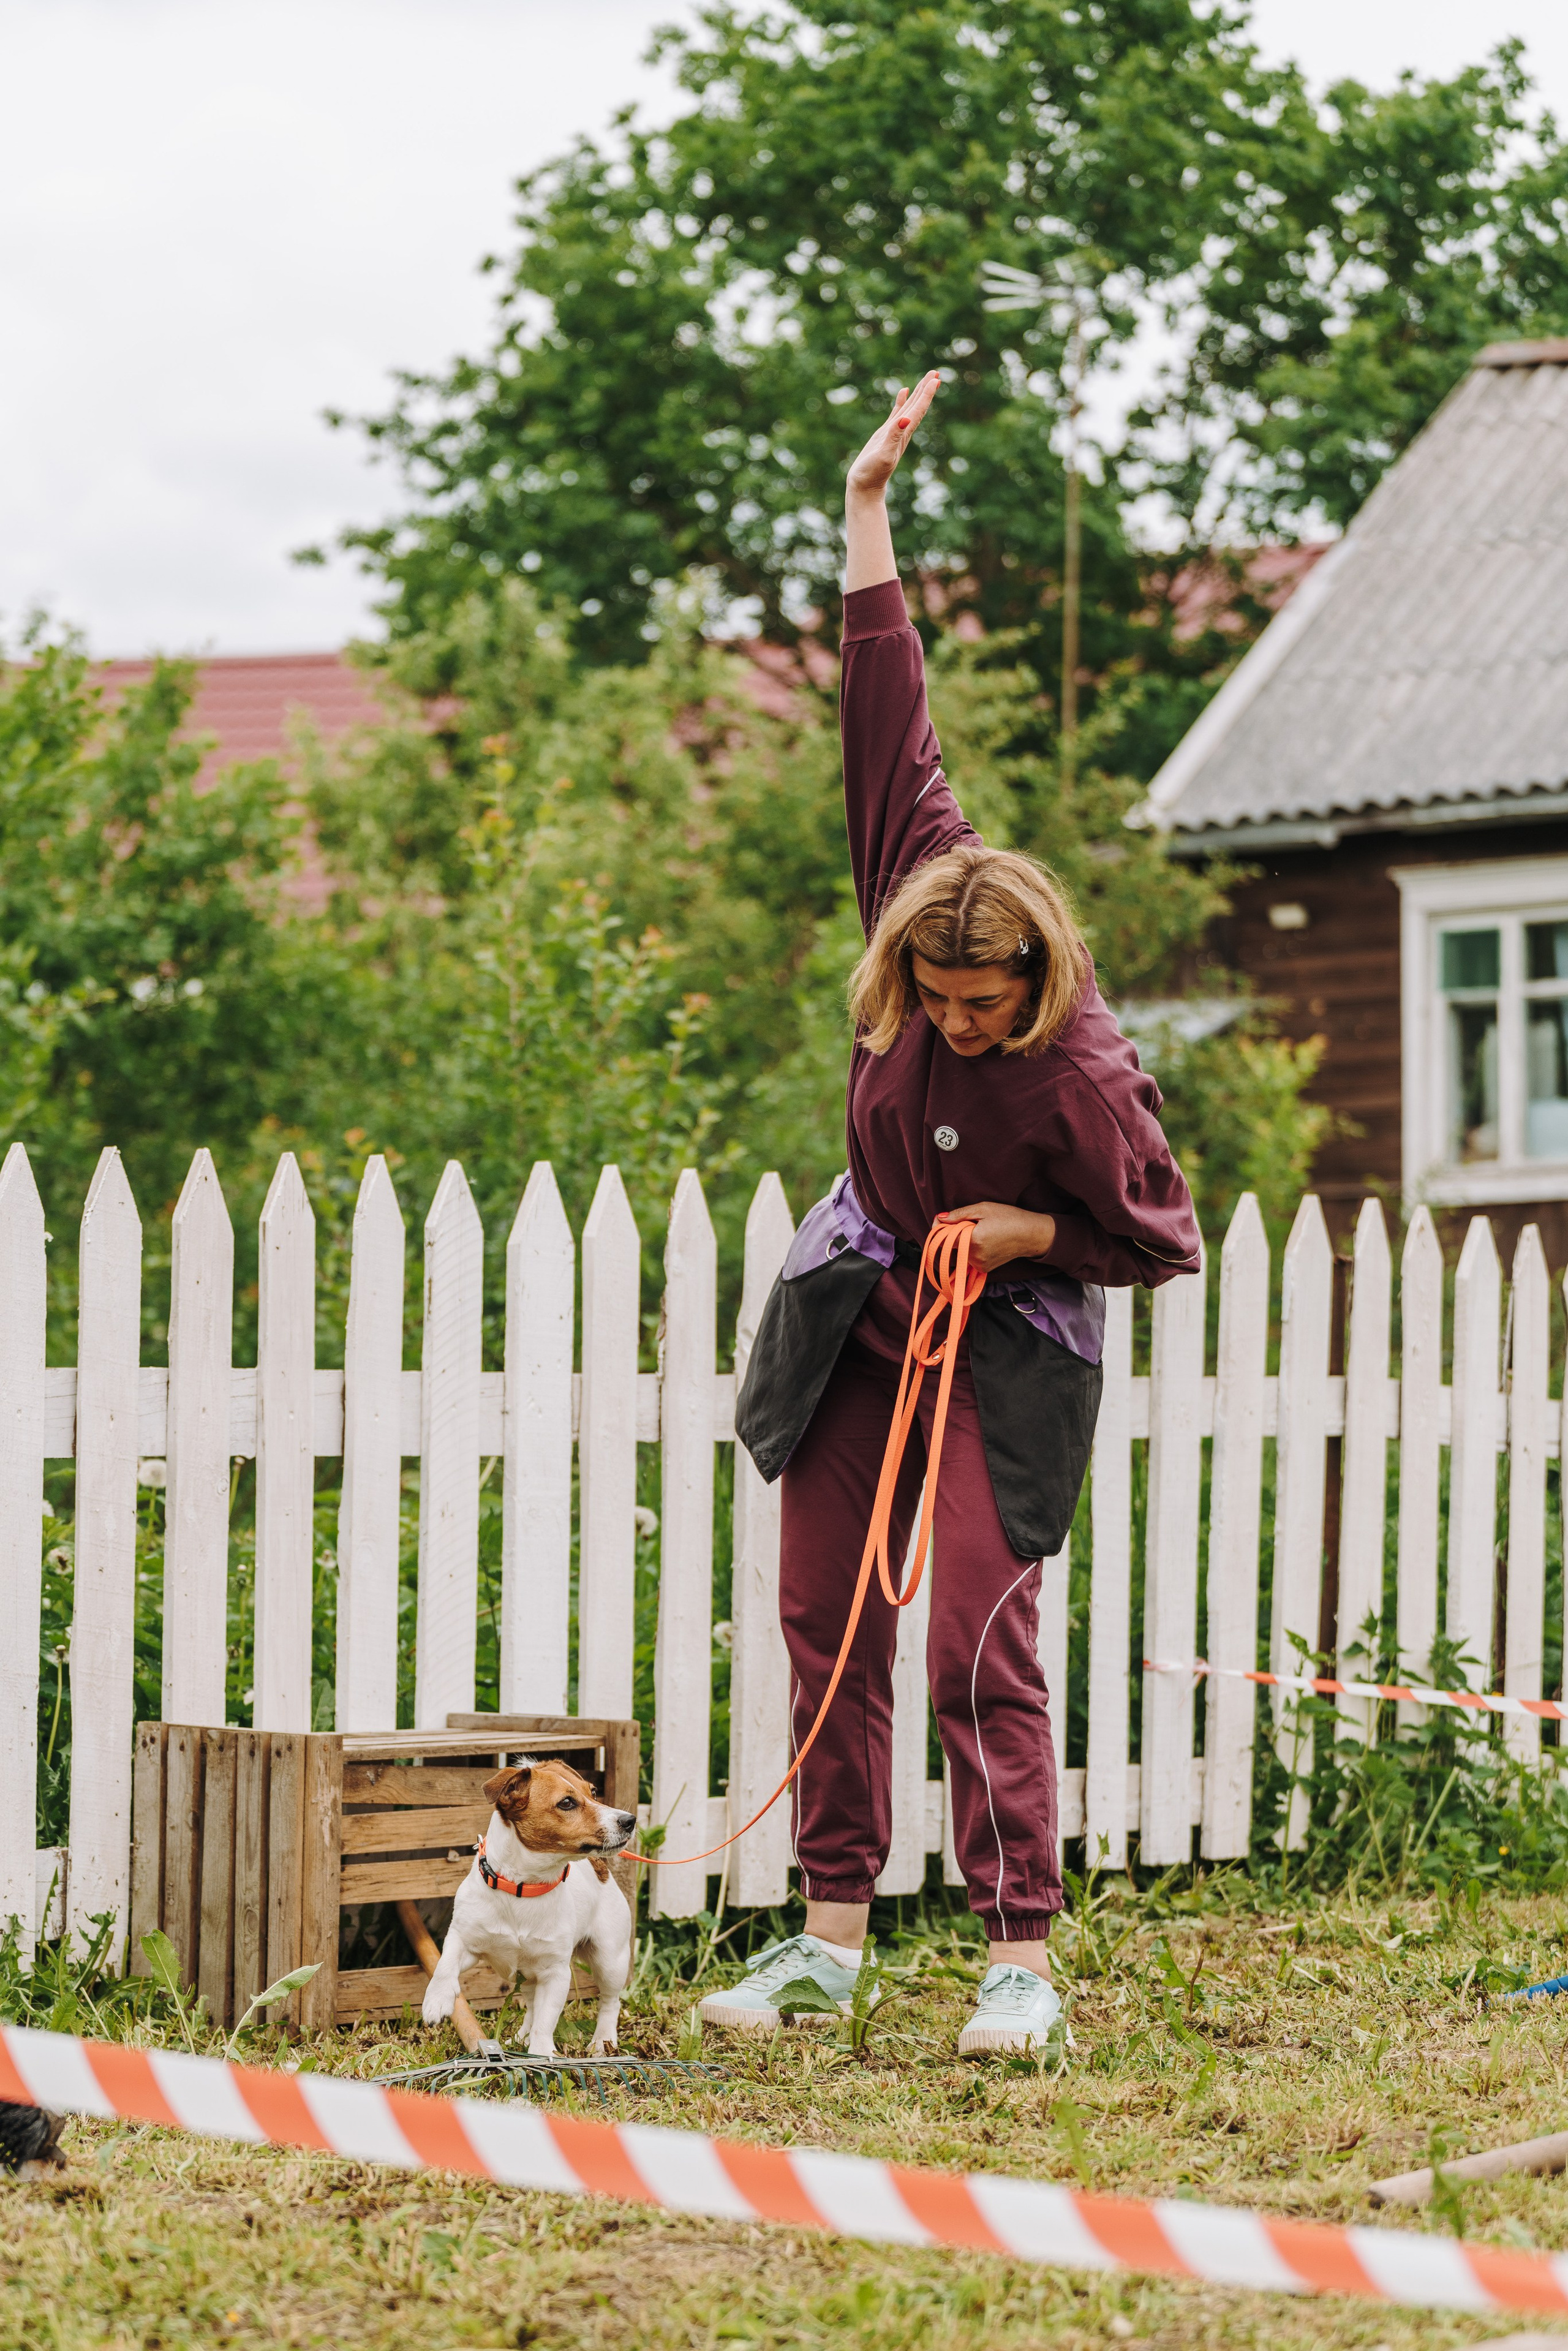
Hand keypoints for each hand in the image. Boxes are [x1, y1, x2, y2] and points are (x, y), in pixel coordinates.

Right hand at [846, 372, 940, 502]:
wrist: (865, 487)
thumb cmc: (872, 474)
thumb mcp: (883, 455)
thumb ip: (894, 436)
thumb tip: (906, 419)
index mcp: (904, 434)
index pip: (917, 411)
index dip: (927, 395)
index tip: (936, 379)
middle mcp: (903, 432)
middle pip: (917, 406)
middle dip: (927, 389)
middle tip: (936, 372)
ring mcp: (895, 432)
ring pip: (909, 407)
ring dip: (918, 393)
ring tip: (927, 379)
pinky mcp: (885, 434)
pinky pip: (896, 413)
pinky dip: (902, 401)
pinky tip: (903, 392)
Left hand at [935, 1202, 1056, 1273]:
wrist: (1030, 1234)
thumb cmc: (1009, 1217)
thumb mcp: (984, 1208)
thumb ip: (959, 1215)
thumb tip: (939, 1218)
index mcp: (974, 1240)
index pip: (946, 1238)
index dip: (942, 1228)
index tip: (944, 1221)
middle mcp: (975, 1256)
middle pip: (953, 1245)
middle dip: (956, 1234)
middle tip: (972, 1224)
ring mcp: (980, 1265)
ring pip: (961, 1252)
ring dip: (964, 1242)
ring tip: (982, 1232)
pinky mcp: (985, 1269)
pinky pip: (970, 1258)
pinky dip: (972, 1250)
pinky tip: (986, 1241)